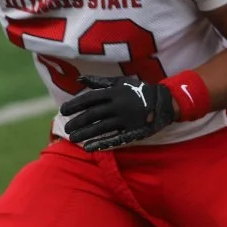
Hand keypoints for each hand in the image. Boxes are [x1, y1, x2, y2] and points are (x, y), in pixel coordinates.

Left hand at [59, 75, 176, 152]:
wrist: (164, 101)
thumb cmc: (138, 90)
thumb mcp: (120, 81)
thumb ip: (99, 81)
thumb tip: (78, 79)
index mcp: (114, 92)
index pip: (89, 99)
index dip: (75, 105)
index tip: (63, 110)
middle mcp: (118, 105)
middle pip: (93, 114)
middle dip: (77, 121)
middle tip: (66, 127)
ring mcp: (125, 119)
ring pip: (100, 127)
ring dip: (85, 133)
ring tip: (72, 138)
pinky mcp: (132, 131)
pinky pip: (114, 138)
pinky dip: (100, 144)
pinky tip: (88, 148)